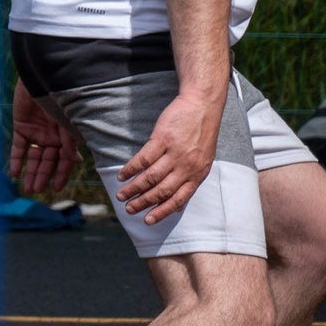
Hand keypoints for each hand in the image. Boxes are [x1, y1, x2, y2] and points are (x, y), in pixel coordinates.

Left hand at [8, 83, 78, 196]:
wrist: (40, 77)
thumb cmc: (59, 97)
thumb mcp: (67, 120)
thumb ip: (69, 140)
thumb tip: (75, 161)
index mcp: (66, 136)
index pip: (64, 160)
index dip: (62, 174)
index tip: (57, 189)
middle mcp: (52, 137)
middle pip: (47, 162)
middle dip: (43, 176)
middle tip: (36, 191)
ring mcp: (36, 132)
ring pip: (33, 157)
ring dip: (31, 172)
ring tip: (27, 188)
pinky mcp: (21, 126)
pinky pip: (18, 146)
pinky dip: (16, 159)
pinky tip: (14, 172)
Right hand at [116, 90, 222, 223]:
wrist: (203, 105)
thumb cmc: (202, 132)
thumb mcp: (204, 159)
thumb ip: (191, 177)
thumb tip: (178, 200)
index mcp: (198, 174)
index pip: (178, 199)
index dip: (162, 211)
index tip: (147, 220)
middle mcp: (187, 167)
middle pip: (161, 190)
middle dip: (143, 202)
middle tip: (129, 209)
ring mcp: (175, 153)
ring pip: (151, 177)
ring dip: (134, 188)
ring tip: (121, 194)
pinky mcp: (162, 139)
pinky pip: (144, 158)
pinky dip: (131, 168)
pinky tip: (123, 174)